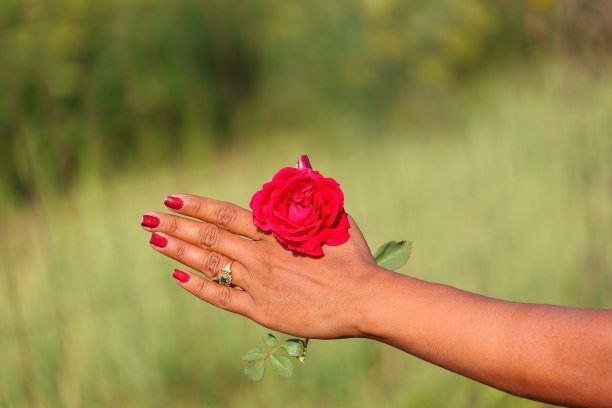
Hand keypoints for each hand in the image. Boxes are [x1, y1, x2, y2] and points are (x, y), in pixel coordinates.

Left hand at [141, 194, 383, 338]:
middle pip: (208, 236)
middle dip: (175, 225)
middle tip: (146, 219)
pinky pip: (221, 297)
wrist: (365, 299)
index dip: (196, 205)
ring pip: (209, 264)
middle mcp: (259, 256)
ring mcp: (257, 283)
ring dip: (179, 250)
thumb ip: (312, 191)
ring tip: (154, 240)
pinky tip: (178, 276)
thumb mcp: (335, 217)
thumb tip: (302, 160)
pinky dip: (198, 287)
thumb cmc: (354, 258)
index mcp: (275, 232)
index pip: (225, 214)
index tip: (171, 198)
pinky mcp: (261, 310)